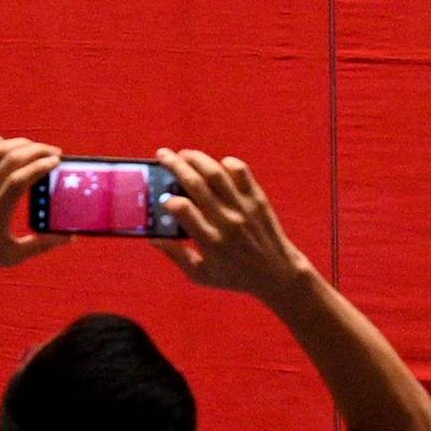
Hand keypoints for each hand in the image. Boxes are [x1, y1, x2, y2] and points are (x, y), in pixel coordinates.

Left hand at [0, 136, 63, 276]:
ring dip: (19, 143)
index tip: (57, 162)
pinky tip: (9, 146)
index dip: (40, 166)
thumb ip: (42, 245)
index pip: (19, 179)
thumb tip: (70, 237)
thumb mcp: (13, 256)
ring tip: (36, 148)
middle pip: (10, 158)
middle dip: (36, 150)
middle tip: (53, 152)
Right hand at [154, 148, 310, 300]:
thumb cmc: (235, 276)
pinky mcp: (257, 199)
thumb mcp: (200, 275)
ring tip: (184, 154)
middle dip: (174, 165)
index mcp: (210, 242)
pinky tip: (215, 165)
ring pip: (216, 172)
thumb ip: (176, 255)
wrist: (278, 274)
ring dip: (196, 158)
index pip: (183, 210)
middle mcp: (227, 221)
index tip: (163, 199)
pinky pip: (241, 172)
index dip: (168, 200)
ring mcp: (243, 207)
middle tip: (162, 155)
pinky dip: (227, 163)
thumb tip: (153, 237)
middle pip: (195, 184)